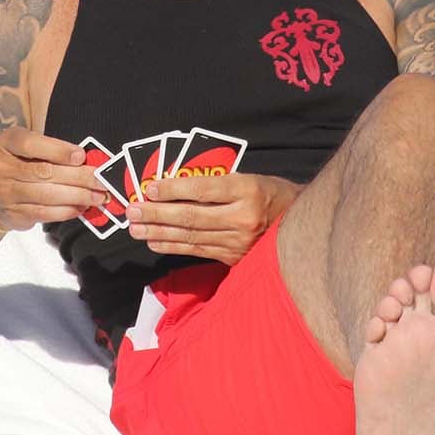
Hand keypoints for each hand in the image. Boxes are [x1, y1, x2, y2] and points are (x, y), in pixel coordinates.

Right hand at [0, 127, 109, 232]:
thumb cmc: (20, 164)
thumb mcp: (29, 148)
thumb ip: (52, 149)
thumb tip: (87, 160)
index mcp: (7, 143)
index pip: (31, 144)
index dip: (58, 150)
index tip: (81, 156)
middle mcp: (2, 168)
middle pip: (44, 172)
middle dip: (78, 177)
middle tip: (100, 180)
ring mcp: (5, 193)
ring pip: (47, 195)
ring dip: (77, 196)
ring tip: (97, 196)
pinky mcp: (13, 214)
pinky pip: (44, 213)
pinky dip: (66, 211)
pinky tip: (80, 207)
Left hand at [127, 173, 301, 263]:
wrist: (302, 226)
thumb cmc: (272, 194)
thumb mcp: (251, 177)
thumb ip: (218, 182)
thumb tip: (176, 185)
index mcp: (248, 190)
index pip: (203, 190)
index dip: (173, 189)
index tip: (149, 187)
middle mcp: (243, 218)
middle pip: (192, 215)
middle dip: (157, 213)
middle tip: (132, 210)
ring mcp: (238, 241)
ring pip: (191, 236)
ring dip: (159, 231)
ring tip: (136, 228)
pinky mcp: (234, 257)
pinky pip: (197, 250)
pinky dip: (173, 246)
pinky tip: (155, 241)